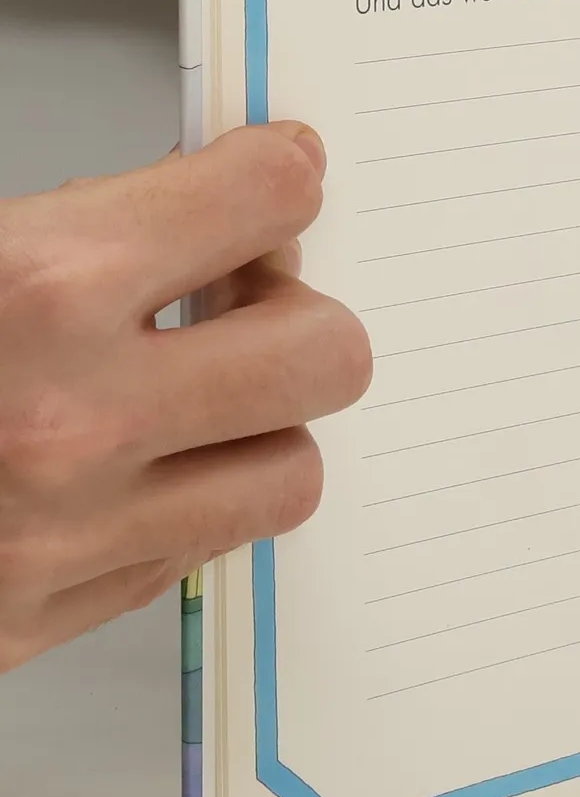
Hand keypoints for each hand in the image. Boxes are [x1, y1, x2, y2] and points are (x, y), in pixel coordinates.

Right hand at [0, 125, 371, 673]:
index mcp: (33, 287)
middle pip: (329, 354)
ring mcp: (66, 534)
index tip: (275, 178)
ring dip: (262, 427)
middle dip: (299, 316)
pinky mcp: (38, 618)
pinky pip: (197, 554)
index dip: (277, 178)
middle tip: (246, 302)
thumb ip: (83, 230)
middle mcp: (71, 416)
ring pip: (293, 474)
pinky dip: (186, 507)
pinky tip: (129, 469)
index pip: (264, 199)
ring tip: (194, 397)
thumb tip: (209, 211)